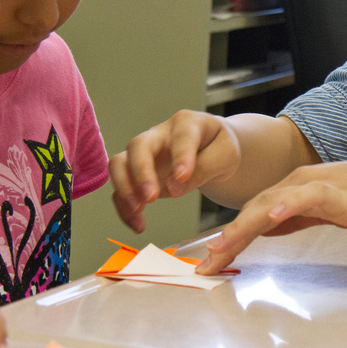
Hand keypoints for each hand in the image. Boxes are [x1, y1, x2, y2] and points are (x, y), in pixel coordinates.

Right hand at [109, 109, 240, 231]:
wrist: (211, 150)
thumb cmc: (219, 148)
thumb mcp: (226, 155)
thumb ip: (205, 167)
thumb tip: (173, 188)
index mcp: (187, 123)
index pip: (181, 136)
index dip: (181, 156)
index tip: (183, 178)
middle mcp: (159, 134)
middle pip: (138, 145)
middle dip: (141, 172)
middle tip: (152, 197)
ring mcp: (145, 152)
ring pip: (120, 163)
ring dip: (125, 188)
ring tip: (138, 211)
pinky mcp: (136, 172)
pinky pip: (121, 188)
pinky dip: (124, 208)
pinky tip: (137, 224)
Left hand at [195, 153, 346, 273]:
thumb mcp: (329, 209)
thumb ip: (298, 215)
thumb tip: (270, 226)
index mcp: (296, 188)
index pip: (253, 214)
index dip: (229, 238)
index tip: (209, 263)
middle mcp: (300, 183)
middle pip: (253, 211)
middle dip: (226, 240)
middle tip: (203, 266)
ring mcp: (319, 185)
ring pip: (271, 203)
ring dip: (243, 226)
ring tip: (221, 246)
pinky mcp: (341, 192)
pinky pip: (308, 197)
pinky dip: (286, 206)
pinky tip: (270, 217)